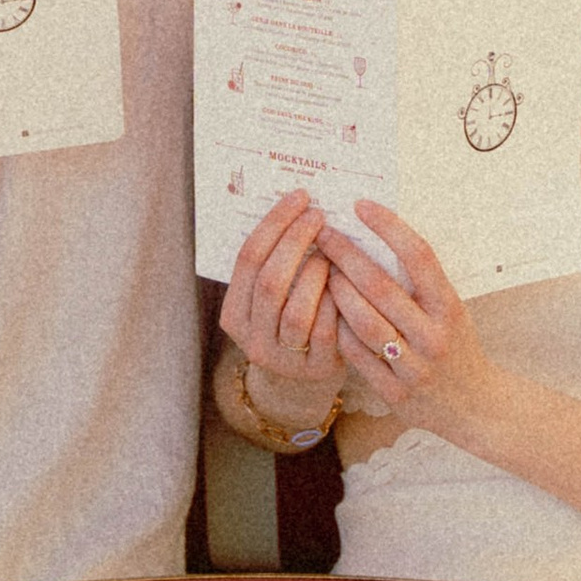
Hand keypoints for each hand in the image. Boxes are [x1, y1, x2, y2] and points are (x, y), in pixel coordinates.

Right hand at [220, 192, 347, 425]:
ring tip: (332, 250)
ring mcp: (283, 358)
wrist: (303, 382)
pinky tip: (346, 280)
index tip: (299, 198)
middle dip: (296, 241)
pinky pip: (326, 330)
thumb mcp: (273, 301)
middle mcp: (252, 338)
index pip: (248, 259)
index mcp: (235, 314)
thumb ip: (276, 264)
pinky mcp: (315, 370)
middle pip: (270, 281)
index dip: (274, 224)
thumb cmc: (292, 322)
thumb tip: (300, 205)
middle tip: (319, 215)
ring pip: (296, 309)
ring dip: (317, 272)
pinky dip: (337, 301)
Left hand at [318, 204, 498, 444]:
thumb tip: (380, 235)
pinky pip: (358, 356)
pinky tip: (326, 312)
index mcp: (450, 308)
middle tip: (323, 234)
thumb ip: (422, 283)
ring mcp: (414, 366)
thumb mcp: (451, 311)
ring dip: (338, 293)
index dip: (389, 227)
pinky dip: (339, 331)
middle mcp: (434, 336)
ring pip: (365, 323)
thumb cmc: (457, 347)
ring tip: (322, 271)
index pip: (420, 257)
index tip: (362, 206)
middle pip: (382, 288)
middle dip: (347, 256)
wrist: (475, 407)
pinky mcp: (395, 392)